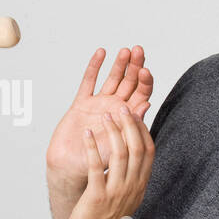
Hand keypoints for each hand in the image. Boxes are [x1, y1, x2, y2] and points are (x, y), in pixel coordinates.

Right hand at [46, 46, 153, 188]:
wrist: (71, 167)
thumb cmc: (98, 162)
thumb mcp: (120, 144)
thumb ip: (133, 124)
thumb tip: (147, 104)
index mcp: (128, 118)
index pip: (142, 94)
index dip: (145, 81)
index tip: (145, 70)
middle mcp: (116, 108)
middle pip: (129, 82)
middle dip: (135, 66)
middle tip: (138, 50)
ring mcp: (99, 104)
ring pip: (112, 79)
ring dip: (119, 64)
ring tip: (126, 50)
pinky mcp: (82, 103)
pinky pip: (89, 81)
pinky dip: (95, 67)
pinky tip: (101, 53)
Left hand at [65, 105, 155, 218]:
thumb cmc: (107, 218)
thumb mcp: (127, 196)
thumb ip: (132, 176)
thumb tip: (133, 155)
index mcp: (140, 184)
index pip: (148, 151)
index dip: (143, 130)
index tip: (135, 114)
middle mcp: (132, 186)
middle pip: (137, 149)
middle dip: (130, 125)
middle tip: (121, 108)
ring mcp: (116, 191)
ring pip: (119, 154)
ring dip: (112, 132)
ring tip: (105, 115)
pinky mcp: (98, 196)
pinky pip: (96, 167)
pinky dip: (91, 148)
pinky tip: (86, 134)